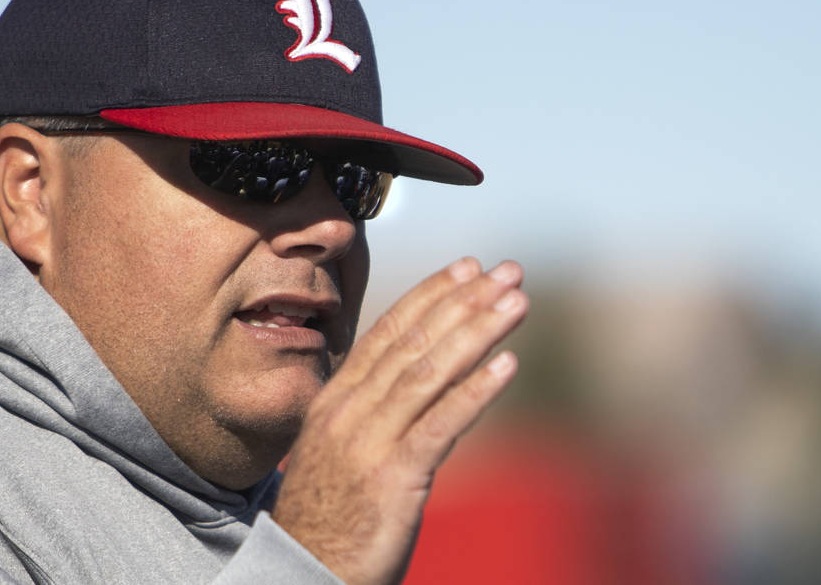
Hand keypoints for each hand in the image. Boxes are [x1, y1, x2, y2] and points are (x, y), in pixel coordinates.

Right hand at [271, 258, 526, 584]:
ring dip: (478, 332)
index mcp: (337, 399)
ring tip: (517, 303)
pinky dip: (476, 391)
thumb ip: (375, 409)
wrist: (303, 574)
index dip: (432, 295)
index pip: (389, 331)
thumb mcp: (343, 448)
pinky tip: (508, 365)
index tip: (469, 267)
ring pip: (430, 373)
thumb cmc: (329, 514)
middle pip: (415, 342)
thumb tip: (421, 376)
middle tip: (508, 271)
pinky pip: (440, 425)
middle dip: (465, 302)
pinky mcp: (392, 478)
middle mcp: (350, 411)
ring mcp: (368, 442)